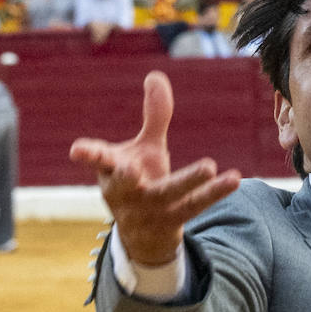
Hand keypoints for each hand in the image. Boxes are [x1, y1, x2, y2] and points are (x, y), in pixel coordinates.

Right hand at [70, 71, 240, 264]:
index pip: (97, 160)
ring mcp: (147, 210)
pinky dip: (214, 192)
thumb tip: (156, 75)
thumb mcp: (145, 149)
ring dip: (187, 180)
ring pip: (167, 193)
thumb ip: (153, 116)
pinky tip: (234, 179)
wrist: (143, 236)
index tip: (76, 151)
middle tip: (131, 170)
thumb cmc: (139, 181)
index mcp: (110, 170)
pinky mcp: (172, 221)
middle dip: (124, 177)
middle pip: (123, 183)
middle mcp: (125, 192)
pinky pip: (194, 206)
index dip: (88, 154)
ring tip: (208, 165)